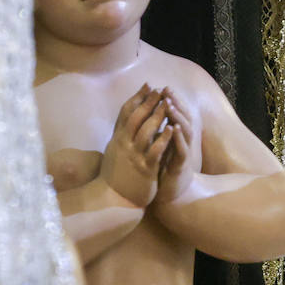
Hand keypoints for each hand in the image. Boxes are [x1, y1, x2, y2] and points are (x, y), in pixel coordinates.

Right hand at [97, 84, 173, 207]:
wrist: (112, 199)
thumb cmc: (115, 175)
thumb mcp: (114, 150)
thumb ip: (121, 135)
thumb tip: (127, 120)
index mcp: (118, 138)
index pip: (126, 112)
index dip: (137, 97)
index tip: (147, 85)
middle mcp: (124, 144)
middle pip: (136, 118)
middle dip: (148, 102)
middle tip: (160, 89)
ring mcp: (134, 156)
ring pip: (145, 131)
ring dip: (157, 116)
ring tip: (168, 104)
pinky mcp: (144, 168)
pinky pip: (154, 150)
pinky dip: (163, 138)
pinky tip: (172, 128)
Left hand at [153, 90, 200, 205]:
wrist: (173, 195)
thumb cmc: (165, 170)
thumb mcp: (160, 148)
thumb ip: (159, 133)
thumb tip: (151, 116)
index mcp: (175, 137)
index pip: (174, 115)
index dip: (169, 101)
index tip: (160, 87)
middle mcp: (182, 142)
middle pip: (182, 118)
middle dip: (175, 103)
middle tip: (167, 90)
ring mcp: (183, 153)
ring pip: (184, 131)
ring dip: (177, 118)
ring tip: (170, 106)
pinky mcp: (181, 166)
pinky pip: (182, 150)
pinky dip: (179, 139)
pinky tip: (174, 129)